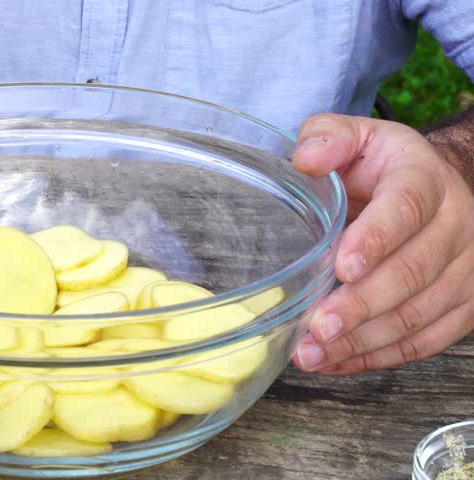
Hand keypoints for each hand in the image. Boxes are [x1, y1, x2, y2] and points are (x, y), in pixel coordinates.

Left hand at [290, 114, 473, 374]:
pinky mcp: (463, 306)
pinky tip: (336, 362)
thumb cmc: (381, 167)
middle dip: (362, 305)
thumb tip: (307, 158)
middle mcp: (456, 224)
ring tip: (313, 353)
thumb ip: (327, 138)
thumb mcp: (354, 138)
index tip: (343, 267)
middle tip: (317, 326)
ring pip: (420, 314)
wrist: (435, 186)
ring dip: (364, 339)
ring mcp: (465, 269)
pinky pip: (426, 341)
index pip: (407, 209)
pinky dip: (379, 356)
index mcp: (424, 178)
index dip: (376, 240)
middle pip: (413, 272)